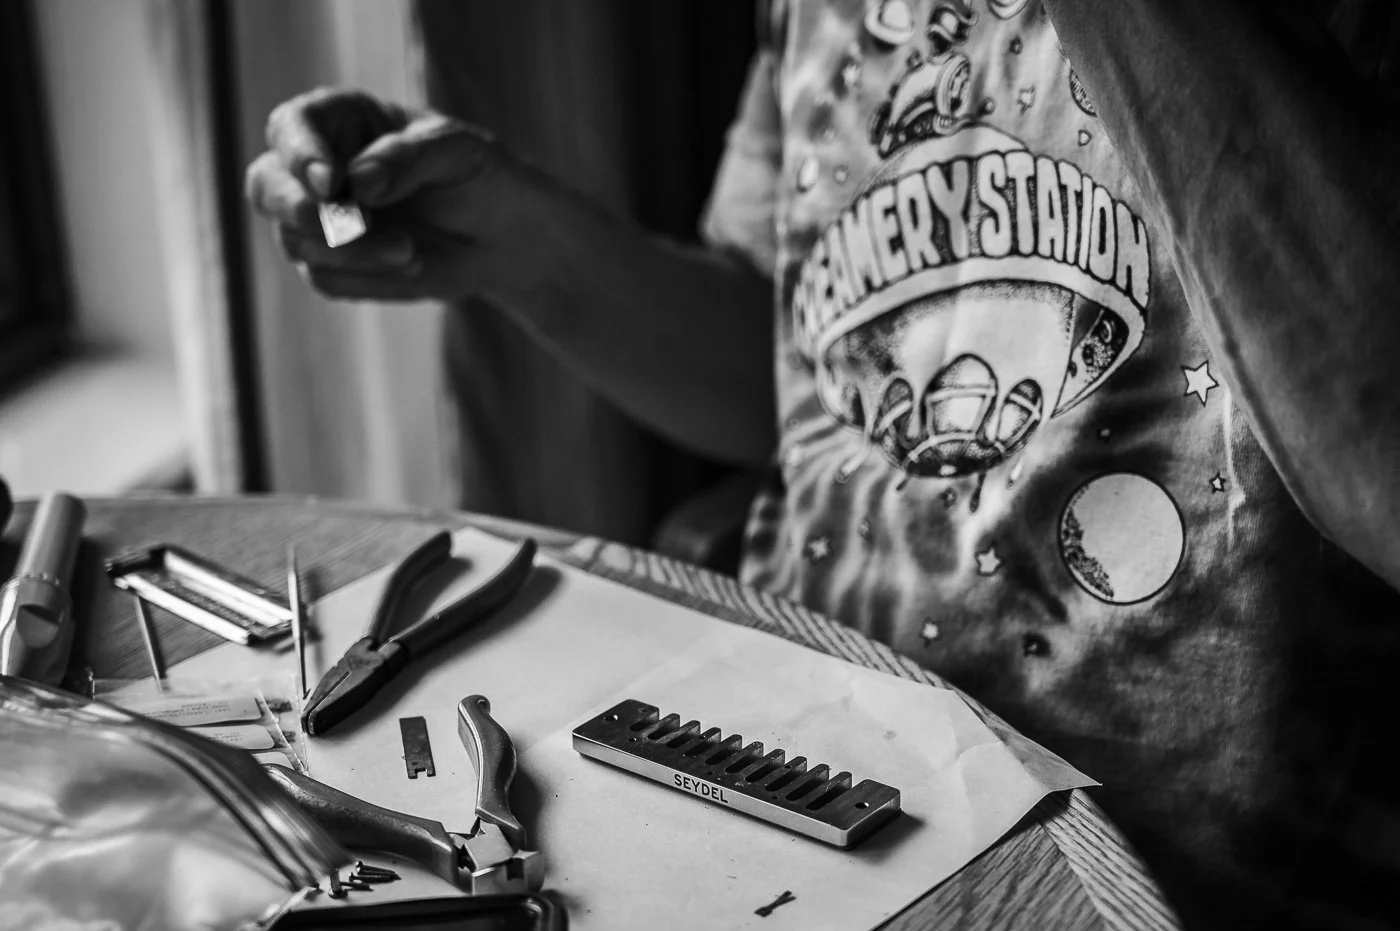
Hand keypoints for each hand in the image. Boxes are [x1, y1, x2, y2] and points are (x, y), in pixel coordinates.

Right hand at [245, 87, 524, 302]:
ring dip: (351, 251)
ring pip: (295, 241)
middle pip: (267, 187)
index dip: (300, 154)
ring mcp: (319, 220)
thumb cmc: (478, 176)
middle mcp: (316, 168)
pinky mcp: (334, 266)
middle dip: (304, 211)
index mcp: (339, 120)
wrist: (503, 237)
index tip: (332, 181)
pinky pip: (325, 279)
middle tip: (352, 223)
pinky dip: (367, 278)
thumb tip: (357, 184)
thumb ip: (406, 158)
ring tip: (411, 249)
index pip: (290, 128)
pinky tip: (411, 266)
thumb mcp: (456, 152)